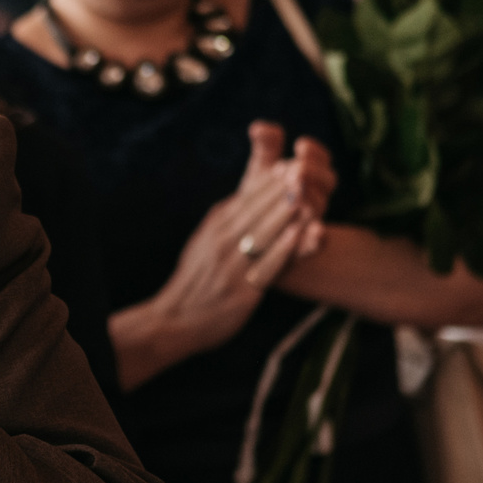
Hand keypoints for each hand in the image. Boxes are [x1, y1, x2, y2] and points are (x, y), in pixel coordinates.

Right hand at [112, 123, 326, 385]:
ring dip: (284, 213)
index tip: (290, 162)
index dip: (269, 181)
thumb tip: (246, 200)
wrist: (175, 320)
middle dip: (280, 189)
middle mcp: (223, 240)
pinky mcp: (241, 290)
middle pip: (256, 210)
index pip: (246, 198)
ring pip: (262, 233)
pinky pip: (266, 265)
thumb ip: (228, 221)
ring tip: (307, 195)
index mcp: (217, 225)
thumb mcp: (206, 241)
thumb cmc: (196, 281)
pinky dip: (283, 249)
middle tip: (303, 168)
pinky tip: (300, 237)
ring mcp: (231, 265)